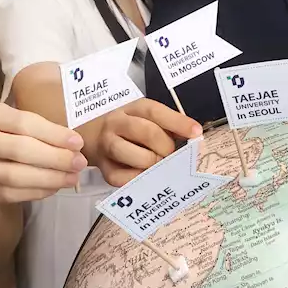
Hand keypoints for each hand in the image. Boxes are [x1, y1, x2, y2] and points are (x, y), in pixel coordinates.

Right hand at [0, 103, 85, 208]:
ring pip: (16, 176)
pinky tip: (53, 187)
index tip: (77, 142)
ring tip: (72, 177)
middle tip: (79, 163)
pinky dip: (37, 191)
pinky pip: (12, 194)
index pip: (24, 123)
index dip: (53, 134)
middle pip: (21, 149)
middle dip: (55, 158)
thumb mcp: (4, 123)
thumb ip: (32, 129)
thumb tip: (72, 144)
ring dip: (50, 178)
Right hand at [81, 98, 201, 186]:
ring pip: (133, 154)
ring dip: (153, 163)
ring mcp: (107, 145)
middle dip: (166, 147)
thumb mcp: (144, 117)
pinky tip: (146, 176)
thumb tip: (193, 138)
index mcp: (133, 108)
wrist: (91, 135)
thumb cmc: (127, 127)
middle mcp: (117, 123)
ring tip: (160, 166)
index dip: (178, 122)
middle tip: (173, 155)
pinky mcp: (103, 168)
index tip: (196, 133)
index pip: (156, 112)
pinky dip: (138, 179)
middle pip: (147, 133)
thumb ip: (167, 126)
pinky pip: (121, 178)